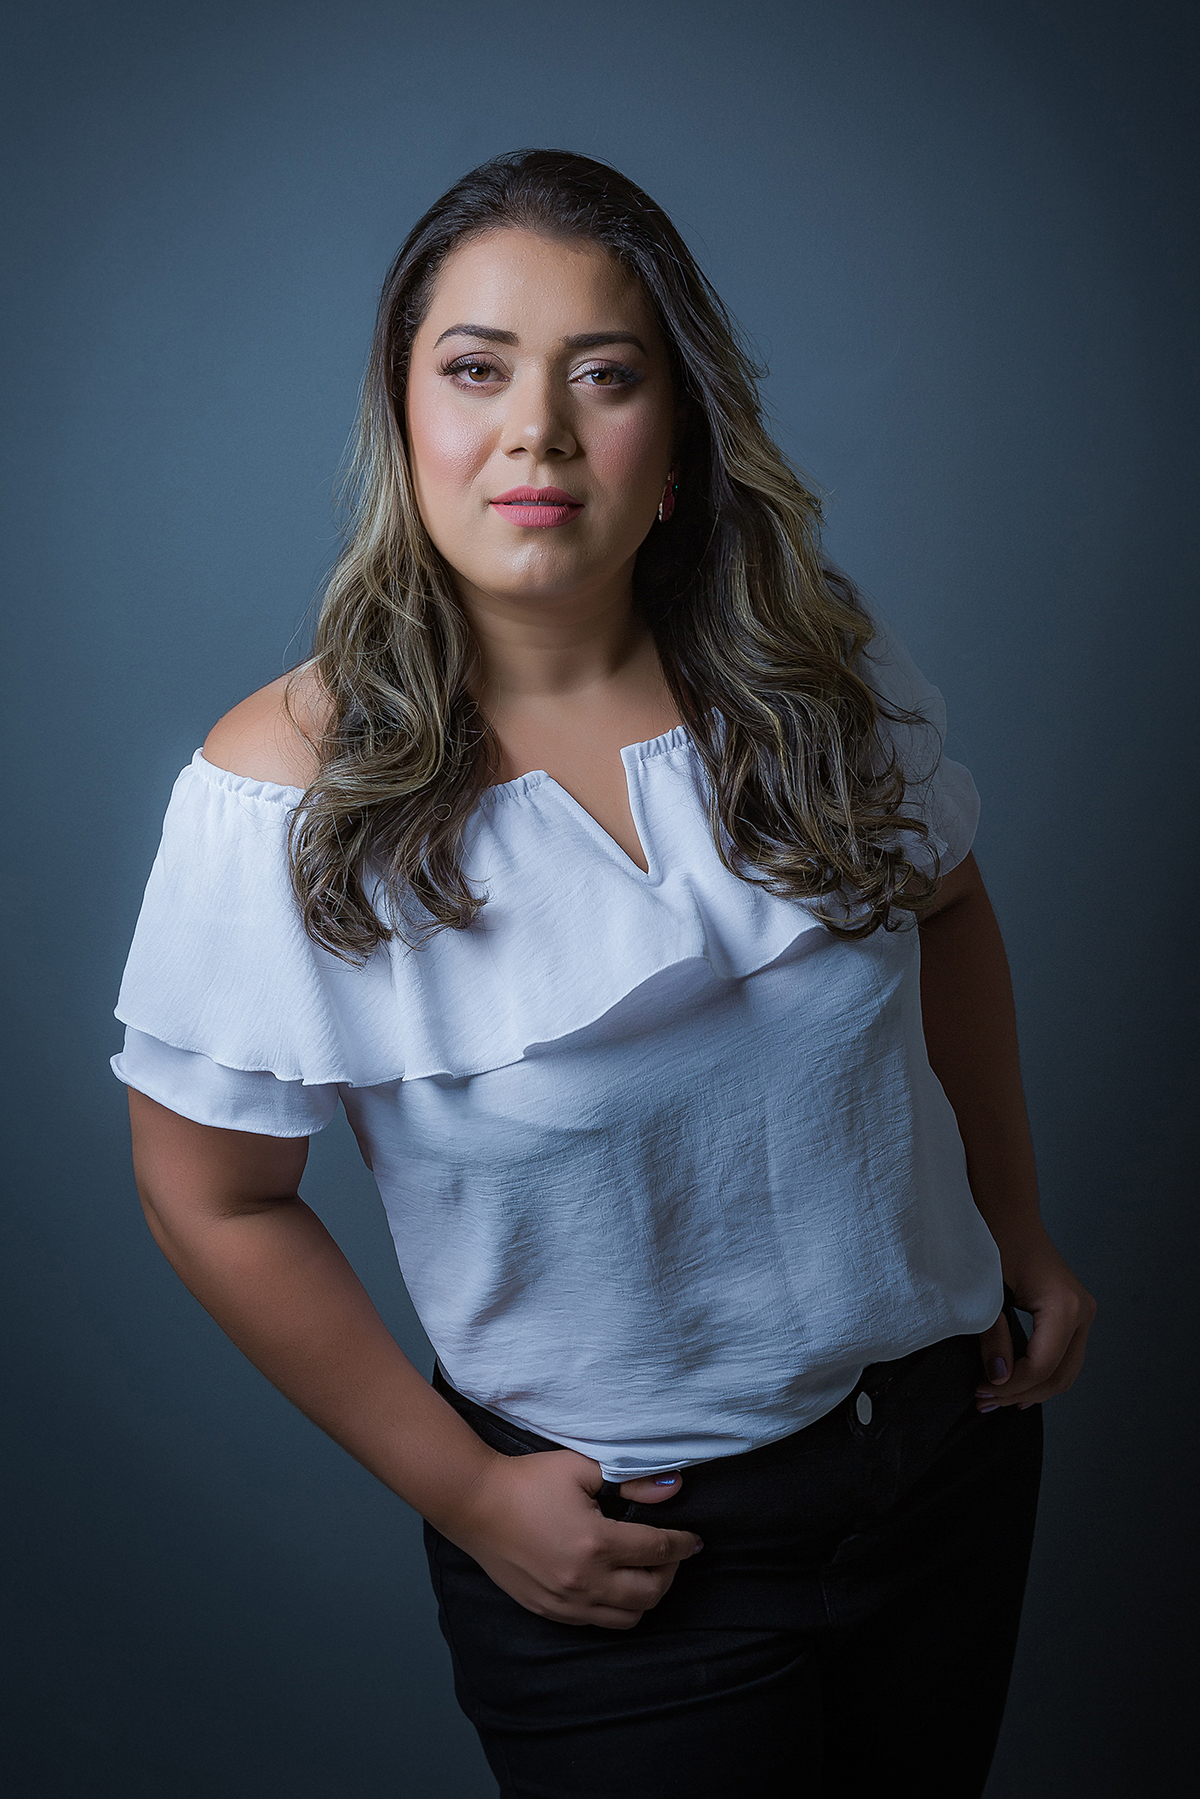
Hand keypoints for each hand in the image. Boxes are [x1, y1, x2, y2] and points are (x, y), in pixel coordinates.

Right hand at [448, 1448, 702, 1629]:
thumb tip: (674, 1489)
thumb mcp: (581, 1468)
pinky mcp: (549, 1611)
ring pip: (628, 1617)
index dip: (683, 1544)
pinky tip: (615, 1584)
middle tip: (672, 1553)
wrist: (475, 1504)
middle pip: (651, 1592)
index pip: (658, 1550)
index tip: (695, 1539)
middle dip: (671, 1572)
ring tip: (646, 1571)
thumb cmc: (528, 1480)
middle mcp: (585, 1581)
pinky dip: (617, 1608)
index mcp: (597, 1543)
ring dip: (646, 1596)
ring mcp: (566, 1602)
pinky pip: (597, 1622)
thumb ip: (631, 1479)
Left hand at [975, 1227, 1096, 1412]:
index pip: (1041, 1367)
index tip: (979, 1390)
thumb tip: (998, 1378)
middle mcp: (1083, 1312)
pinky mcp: (1074, 1314)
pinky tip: (1014, 1384)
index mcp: (1065, 1307)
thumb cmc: (995, 1240)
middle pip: (1059, 1377)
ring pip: (1065, 1372)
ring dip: (1031, 1389)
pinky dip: (1040, 1374)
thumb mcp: (987, 1292)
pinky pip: (1062, 1356)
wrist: (1007, 1210)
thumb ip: (993, 1337)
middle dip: (1021, 1394)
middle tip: (983, 1402)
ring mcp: (1083, 1313)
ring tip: (994, 1398)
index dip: (1010, 1386)